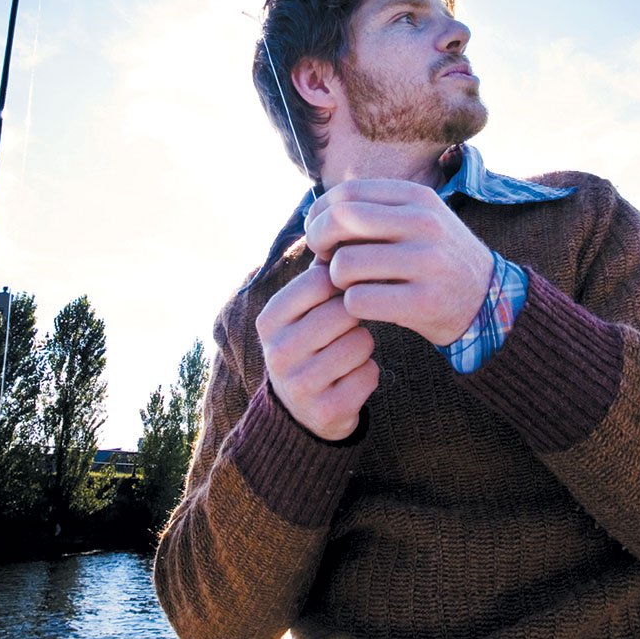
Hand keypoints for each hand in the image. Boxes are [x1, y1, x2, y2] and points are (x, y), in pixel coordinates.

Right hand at [256, 261, 378, 440]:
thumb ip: (318, 275)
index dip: (341, 283)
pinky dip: (368, 375)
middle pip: (345, 311)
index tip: (340, 293)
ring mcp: (300, 385)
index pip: (319, 280)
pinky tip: (350, 379)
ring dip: (364, 346)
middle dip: (355, 317)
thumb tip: (345, 228)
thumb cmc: (310, 343)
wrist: (301, 411)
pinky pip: (370, 375)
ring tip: (347, 353)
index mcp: (269, 320)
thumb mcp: (301, 310)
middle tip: (346, 328)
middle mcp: (278, 352)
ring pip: (362, 342)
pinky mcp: (327, 411)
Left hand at [305, 179, 493, 345]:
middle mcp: (424, 223)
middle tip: (327, 260)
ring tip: (353, 285)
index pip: (345, 193)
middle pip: (339, 220)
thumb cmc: (434, 260)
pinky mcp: (424, 302)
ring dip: (336, 281)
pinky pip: (358, 301)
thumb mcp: (416, 221)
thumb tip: (313, 216)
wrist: (488, 301)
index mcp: (417, 197)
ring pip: (344, 265)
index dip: (319, 215)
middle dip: (319, 242)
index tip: (321, 236)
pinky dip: (352, 306)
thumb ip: (372, 211)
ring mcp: (427, 263)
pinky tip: (367, 306)